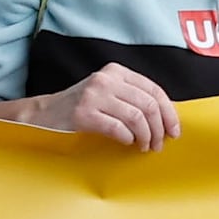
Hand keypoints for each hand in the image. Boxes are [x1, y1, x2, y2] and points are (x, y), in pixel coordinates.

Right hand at [27, 61, 179, 147]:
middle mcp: (105, 79)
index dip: (169, 113)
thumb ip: (132, 97)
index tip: (174, 131)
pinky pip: (117, 128)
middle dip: (159, 129)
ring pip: (136, 117)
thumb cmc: (81, 108)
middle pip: (148, 105)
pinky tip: (127, 143)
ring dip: (146, 137)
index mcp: (116, 71)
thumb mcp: (107, 93)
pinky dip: (127, 138)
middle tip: (159, 144)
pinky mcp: (83, 114)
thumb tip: (166, 117)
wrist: (44, 115)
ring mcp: (93, 95)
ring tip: (144, 147)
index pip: (154, 90)